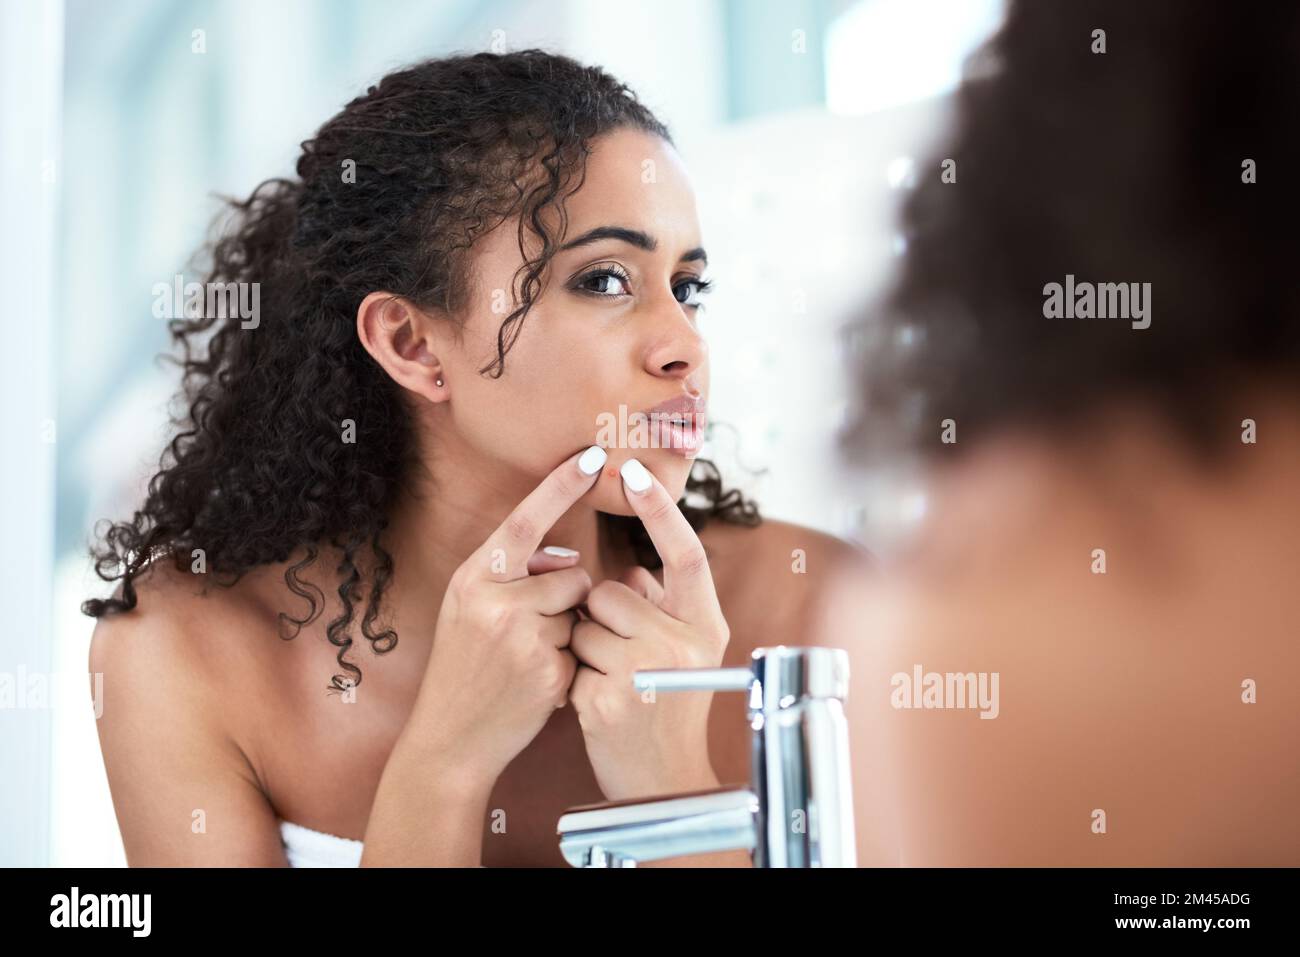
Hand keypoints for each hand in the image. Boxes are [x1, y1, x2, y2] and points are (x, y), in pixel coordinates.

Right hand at [409, 445, 605, 787]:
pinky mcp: (546, 669)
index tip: (592, 455)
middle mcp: (494, 600)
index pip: (525, 520)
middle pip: (573, 573)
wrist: (450, 739)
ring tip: (528, 661)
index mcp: (474, 578)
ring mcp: (521, 636)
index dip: (561, 486)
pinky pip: (582, 648)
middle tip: (530, 633)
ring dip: (568, 633)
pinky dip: (569, 665)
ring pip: (581, 611)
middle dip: (568, 598)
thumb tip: (569, 557)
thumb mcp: (470, 611)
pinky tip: (537, 685)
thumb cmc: (465, 669)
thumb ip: (514, 576)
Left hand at [569, 457, 729, 800]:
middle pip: (613, 591)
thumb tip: (636, 571)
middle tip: (619, 657)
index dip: (661, 512)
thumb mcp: (685, 655)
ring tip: (610, 682)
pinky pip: (571, 657)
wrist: (662, 784)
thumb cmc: (669, 709)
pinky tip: (596, 704)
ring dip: (584, 645)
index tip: (633, 472)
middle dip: (601, 616)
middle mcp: (682, 645)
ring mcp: (645, 672)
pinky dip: (574, 676)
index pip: (686, 554)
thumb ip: (665, 608)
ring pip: (586, 622)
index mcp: (705, 627)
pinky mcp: (608, 699)